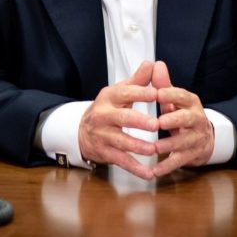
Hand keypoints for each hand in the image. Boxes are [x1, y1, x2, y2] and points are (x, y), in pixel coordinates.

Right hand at [78, 61, 159, 178]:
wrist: (80, 131)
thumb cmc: (108, 108)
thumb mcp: (119, 91)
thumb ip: (138, 80)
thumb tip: (153, 64)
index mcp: (109, 97)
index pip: (125, 93)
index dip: (140, 93)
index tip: (156, 94)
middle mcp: (104, 116)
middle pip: (122, 118)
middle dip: (139, 122)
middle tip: (156, 124)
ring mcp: (103, 135)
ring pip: (121, 142)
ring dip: (138, 147)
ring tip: (154, 149)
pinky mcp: (105, 152)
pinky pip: (121, 161)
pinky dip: (135, 168)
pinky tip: (149, 173)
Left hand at [151, 60, 213, 176]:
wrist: (204, 138)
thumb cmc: (182, 114)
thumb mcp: (174, 99)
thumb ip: (163, 84)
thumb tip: (155, 64)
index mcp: (190, 102)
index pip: (182, 95)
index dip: (170, 94)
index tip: (156, 93)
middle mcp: (196, 119)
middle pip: (187, 118)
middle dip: (174, 120)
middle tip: (159, 122)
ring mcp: (196, 138)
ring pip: (184, 142)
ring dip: (169, 145)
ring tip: (154, 148)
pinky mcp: (193, 154)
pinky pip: (180, 160)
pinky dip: (166, 166)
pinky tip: (153, 171)